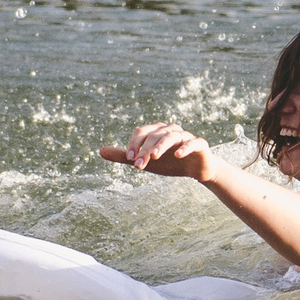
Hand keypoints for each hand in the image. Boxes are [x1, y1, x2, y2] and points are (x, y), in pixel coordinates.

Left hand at [99, 122, 216, 181]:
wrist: (196, 170)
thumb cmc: (168, 163)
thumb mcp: (144, 161)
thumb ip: (123, 156)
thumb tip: (99, 151)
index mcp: (157, 131)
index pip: (141, 132)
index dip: (134, 144)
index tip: (129, 159)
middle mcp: (171, 130)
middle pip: (155, 135)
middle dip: (145, 150)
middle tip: (138, 165)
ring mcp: (186, 136)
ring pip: (172, 136)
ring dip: (161, 145)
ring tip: (153, 157)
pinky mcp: (200, 144)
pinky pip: (193, 142)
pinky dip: (185, 147)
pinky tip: (178, 155)